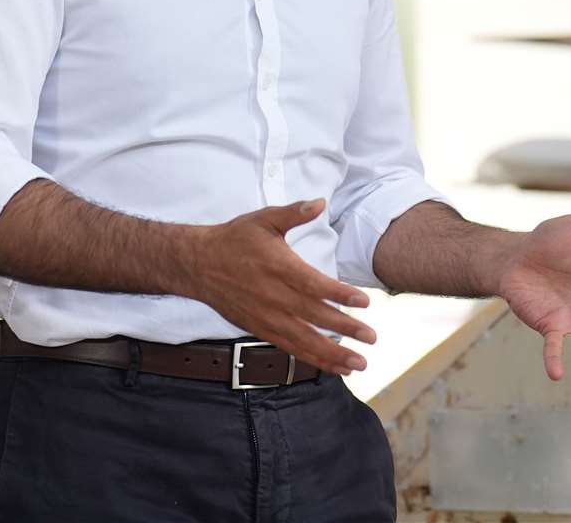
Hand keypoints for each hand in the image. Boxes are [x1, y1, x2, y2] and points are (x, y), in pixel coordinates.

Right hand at [190, 198, 376, 375]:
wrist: (198, 265)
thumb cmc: (235, 239)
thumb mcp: (264, 219)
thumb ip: (293, 212)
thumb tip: (320, 202)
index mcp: (279, 267)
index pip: (314, 285)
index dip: (339, 294)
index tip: (364, 302)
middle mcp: (275, 297)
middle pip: (314, 316)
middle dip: (345, 329)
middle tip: (372, 338)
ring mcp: (268, 317)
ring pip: (304, 340)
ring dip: (333, 354)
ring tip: (359, 363)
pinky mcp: (261, 329)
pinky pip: (291, 348)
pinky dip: (314, 359)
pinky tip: (336, 367)